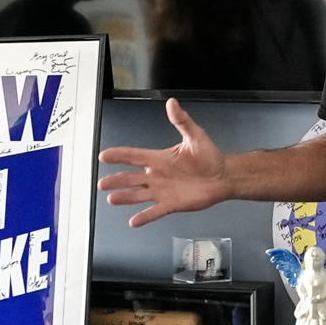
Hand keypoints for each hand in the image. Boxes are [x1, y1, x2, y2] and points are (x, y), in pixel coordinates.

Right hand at [96, 98, 227, 227]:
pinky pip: (155, 211)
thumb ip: (181, 120)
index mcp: (159, 158)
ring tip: (112, 199)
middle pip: (131, 178)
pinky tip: (134, 221)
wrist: (223, 176)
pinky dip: (144, 216)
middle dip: (116, 180)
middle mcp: (157, 175)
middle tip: (102, 183)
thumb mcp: (195, 135)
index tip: (104, 156)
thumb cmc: (210, 157)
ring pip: (138, 195)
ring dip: (125, 197)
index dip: (119, 155)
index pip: (134, 156)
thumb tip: (172, 103)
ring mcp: (163, 191)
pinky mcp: (171, 204)